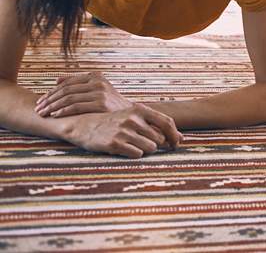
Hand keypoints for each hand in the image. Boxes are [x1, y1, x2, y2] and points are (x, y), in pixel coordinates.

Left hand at [35, 72, 131, 117]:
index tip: (40, 101)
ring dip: (53, 106)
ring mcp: (100, 92)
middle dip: (49, 99)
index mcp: (96, 76)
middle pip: (66, 90)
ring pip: (68, 98)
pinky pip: (76, 106)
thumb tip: (57, 80)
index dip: (51, 92)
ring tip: (43, 113)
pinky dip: (63, 111)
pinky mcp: (101, 103)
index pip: (67, 83)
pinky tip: (55, 115)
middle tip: (38, 108)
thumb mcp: (97, 90)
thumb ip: (78, 84)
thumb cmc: (110, 105)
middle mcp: (98, 82)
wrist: (131, 115)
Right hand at [62, 103, 182, 157]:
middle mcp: (133, 119)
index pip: (167, 122)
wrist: (83, 126)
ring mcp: (123, 131)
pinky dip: (133, 154)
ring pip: (150, 148)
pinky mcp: (114, 144)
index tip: (177, 144)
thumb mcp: (133, 117)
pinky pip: (137, 154)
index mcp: (140, 110)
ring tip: (131, 145)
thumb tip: (182, 139)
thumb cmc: (114, 123)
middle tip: (141, 143)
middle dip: (155, 145)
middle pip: (159, 139)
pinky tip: (123, 149)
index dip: (175, 135)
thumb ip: (156, 125)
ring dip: (144, 150)